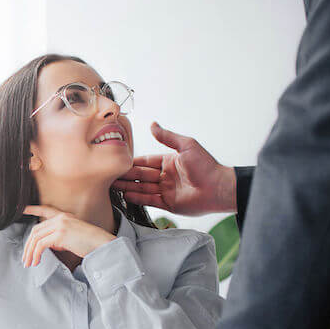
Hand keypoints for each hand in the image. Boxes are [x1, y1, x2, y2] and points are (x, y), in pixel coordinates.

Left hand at [21, 205, 115, 266]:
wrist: (102, 244)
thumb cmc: (90, 243)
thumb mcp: (73, 237)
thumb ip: (59, 238)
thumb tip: (48, 245)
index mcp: (64, 216)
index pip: (45, 210)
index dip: (33, 209)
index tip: (23, 209)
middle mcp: (61, 218)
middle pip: (36, 230)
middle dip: (28, 245)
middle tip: (25, 258)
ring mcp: (60, 225)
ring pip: (36, 238)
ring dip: (30, 252)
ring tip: (29, 263)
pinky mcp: (60, 235)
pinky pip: (41, 245)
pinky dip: (36, 254)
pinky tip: (37, 261)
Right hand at [113, 122, 236, 215]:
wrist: (219, 188)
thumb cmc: (206, 166)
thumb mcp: (186, 146)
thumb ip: (167, 137)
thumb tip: (152, 124)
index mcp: (169, 162)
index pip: (145, 161)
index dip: (132, 162)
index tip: (118, 160)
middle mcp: (166, 176)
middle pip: (141, 175)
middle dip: (126, 175)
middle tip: (110, 174)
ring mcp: (166, 190)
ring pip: (142, 188)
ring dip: (128, 186)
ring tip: (113, 185)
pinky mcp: (168, 204)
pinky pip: (149, 200)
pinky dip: (138, 198)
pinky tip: (126, 195)